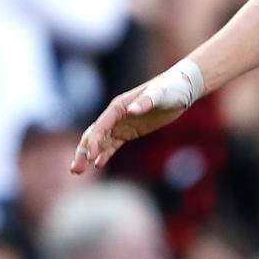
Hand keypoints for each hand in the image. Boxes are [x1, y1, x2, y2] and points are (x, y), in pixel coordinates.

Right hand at [69, 60, 203, 173]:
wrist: (182, 88)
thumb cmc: (170, 88)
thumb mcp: (160, 94)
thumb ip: (146, 102)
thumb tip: (132, 110)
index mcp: (119, 106)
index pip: (101, 125)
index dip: (94, 140)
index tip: (90, 155)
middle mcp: (116, 115)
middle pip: (94, 135)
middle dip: (83, 151)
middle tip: (75, 169)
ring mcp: (122, 124)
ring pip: (100, 142)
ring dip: (89, 155)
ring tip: (79, 171)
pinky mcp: (130, 131)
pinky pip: (113, 144)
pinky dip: (105, 154)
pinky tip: (98, 164)